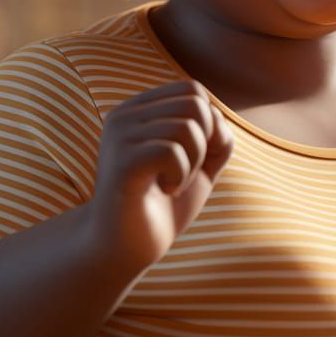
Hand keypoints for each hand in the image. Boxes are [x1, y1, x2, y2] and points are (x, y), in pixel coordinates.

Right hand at [90, 80, 233, 274]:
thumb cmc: (164, 204)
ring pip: (187, 128)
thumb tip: (216, 120)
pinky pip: (172, 151)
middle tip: (182, 172)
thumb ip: (216, 137)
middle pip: (194, 105)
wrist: (129, 246)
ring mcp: (119, 135)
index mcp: (140, 108)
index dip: (209, 124)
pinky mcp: (120, 161)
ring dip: (191, 164)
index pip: (192, 90)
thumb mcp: (202, 164)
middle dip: (203, 144)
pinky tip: (164, 190)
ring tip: (171, 182)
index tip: (193, 157)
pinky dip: (180, 176)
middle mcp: (125, 115)